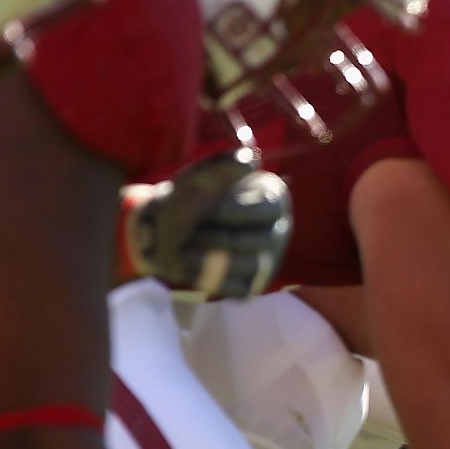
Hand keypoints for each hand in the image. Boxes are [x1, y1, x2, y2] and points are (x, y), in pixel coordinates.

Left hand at [123, 148, 290, 299]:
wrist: (170, 227)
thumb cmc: (190, 197)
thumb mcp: (203, 176)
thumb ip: (223, 167)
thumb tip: (249, 160)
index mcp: (274, 199)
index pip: (262, 209)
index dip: (228, 211)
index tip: (201, 208)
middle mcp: (279, 230)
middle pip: (253, 240)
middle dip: (212, 236)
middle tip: (185, 231)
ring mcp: (268, 260)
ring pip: (245, 266)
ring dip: (208, 258)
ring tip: (182, 249)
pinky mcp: (252, 284)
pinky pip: (236, 288)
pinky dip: (208, 278)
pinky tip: (189, 264)